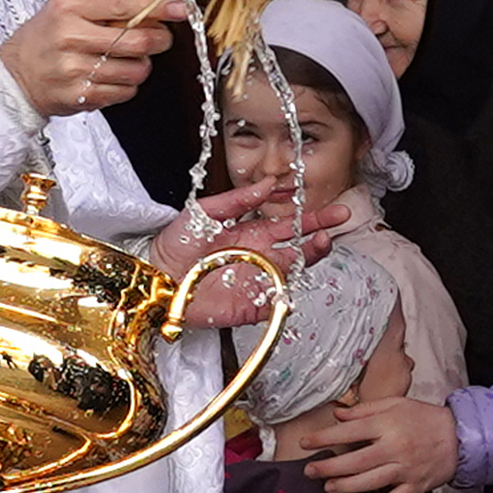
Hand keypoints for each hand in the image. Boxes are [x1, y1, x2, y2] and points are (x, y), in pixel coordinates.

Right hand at [0, 0, 181, 116]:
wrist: (15, 75)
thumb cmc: (48, 36)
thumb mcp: (74, 5)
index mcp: (71, 6)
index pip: (125, 5)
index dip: (160, 7)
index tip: (181, 8)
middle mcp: (71, 37)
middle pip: (138, 40)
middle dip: (159, 39)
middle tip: (158, 37)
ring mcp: (75, 70)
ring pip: (137, 70)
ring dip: (142, 65)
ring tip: (127, 60)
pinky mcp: (80, 96)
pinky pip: (126, 92)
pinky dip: (128, 85)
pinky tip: (113, 76)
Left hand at [155, 179, 344, 324]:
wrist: (155, 275)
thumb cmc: (176, 242)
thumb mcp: (205, 211)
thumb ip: (238, 200)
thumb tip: (269, 184)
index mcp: (253, 234)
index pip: (290, 225)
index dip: (313, 218)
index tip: (335, 211)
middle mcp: (260, 258)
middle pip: (299, 249)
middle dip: (320, 237)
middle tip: (337, 225)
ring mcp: (256, 283)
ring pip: (291, 274)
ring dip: (309, 260)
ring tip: (321, 245)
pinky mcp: (247, 308)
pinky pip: (273, 306)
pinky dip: (285, 300)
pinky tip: (293, 286)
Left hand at [303, 397, 459, 492]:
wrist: (459, 437)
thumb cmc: (424, 418)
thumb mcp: (396, 404)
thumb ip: (365, 409)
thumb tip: (338, 415)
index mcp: (388, 425)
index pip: (349, 432)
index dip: (324, 438)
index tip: (305, 443)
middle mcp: (395, 448)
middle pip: (355, 461)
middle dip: (328, 467)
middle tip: (309, 471)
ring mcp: (405, 470)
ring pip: (370, 482)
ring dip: (345, 486)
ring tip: (328, 487)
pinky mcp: (414, 487)